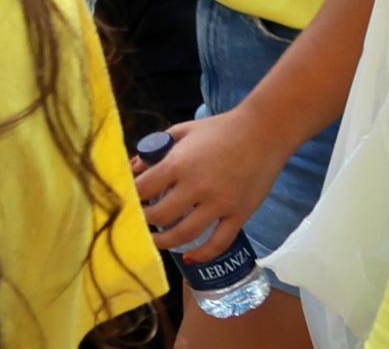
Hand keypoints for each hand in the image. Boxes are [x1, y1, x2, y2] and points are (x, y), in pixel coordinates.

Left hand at [134, 104, 292, 262]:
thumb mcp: (182, 131)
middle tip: (138, 223)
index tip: (125, 202)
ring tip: (155, 241)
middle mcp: (197, 187)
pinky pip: (218, 243)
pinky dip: (202, 254)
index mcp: (178, 164)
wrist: (263, 134)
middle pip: (160, 216)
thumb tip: (133, 167)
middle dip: (144, 222)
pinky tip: (189, 257)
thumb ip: (156, 148)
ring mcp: (220, 204)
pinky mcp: (239, 215)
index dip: (131, 198)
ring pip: (185, 234)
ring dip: (165, 242)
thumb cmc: (219, 130)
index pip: (144, 189)